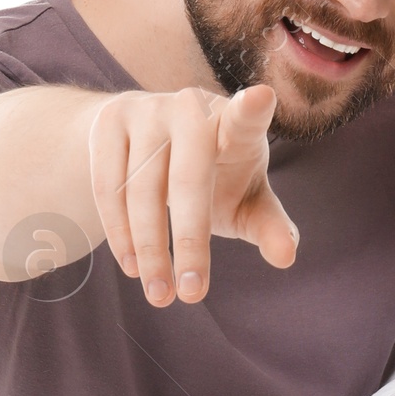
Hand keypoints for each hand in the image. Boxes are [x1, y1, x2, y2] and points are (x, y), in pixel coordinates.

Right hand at [90, 83, 296, 305]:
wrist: (146, 137)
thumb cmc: (214, 175)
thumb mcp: (245, 199)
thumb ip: (269, 226)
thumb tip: (286, 257)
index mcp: (236, 124)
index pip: (246, 118)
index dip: (252, 110)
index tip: (262, 99)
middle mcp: (191, 108)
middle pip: (187, 179)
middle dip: (190, 242)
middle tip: (190, 296)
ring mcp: (147, 110)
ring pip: (141, 189)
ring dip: (149, 249)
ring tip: (160, 293)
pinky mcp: (111, 121)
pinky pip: (108, 186)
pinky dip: (119, 232)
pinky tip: (133, 265)